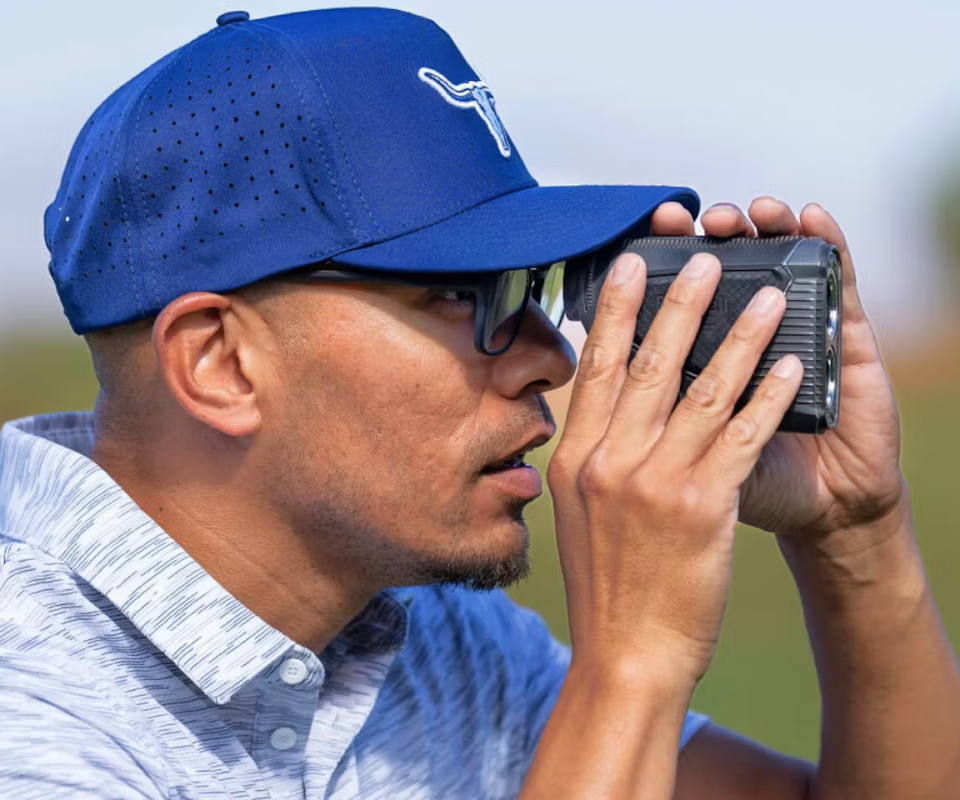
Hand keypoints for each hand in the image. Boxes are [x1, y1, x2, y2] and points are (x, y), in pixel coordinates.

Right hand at [547, 242, 803, 681]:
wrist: (625, 655)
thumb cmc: (607, 585)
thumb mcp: (579, 513)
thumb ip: (593, 456)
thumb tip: (606, 405)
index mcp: (576, 459)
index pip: (599, 369)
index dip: (618, 311)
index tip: (634, 266)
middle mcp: (609, 461)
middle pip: (651, 365)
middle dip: (681, 303)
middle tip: (706, 256)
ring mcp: (654, 482)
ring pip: (704, 390)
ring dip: (742, 336)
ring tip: (769, 296)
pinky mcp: (703, 506)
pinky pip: (742, 435)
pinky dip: (770, 396)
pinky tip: (792, 366)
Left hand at [649, 199, 905, 543]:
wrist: (830, 511)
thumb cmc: (755, 484)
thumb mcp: (693, 461)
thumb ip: (656, 423)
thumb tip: (598, 385)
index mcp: (707, 364)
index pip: (673, 312)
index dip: (650, 281)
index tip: (624, 252)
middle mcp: (749, 339)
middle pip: (722, 275)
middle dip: (694, 243)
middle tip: (671, 215)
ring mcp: (801, 331)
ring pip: (777, 265)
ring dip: (755, 232)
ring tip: (733, 214)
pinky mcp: (851, 339)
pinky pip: (839, 286)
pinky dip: (828, 249)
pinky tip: (811, 218)